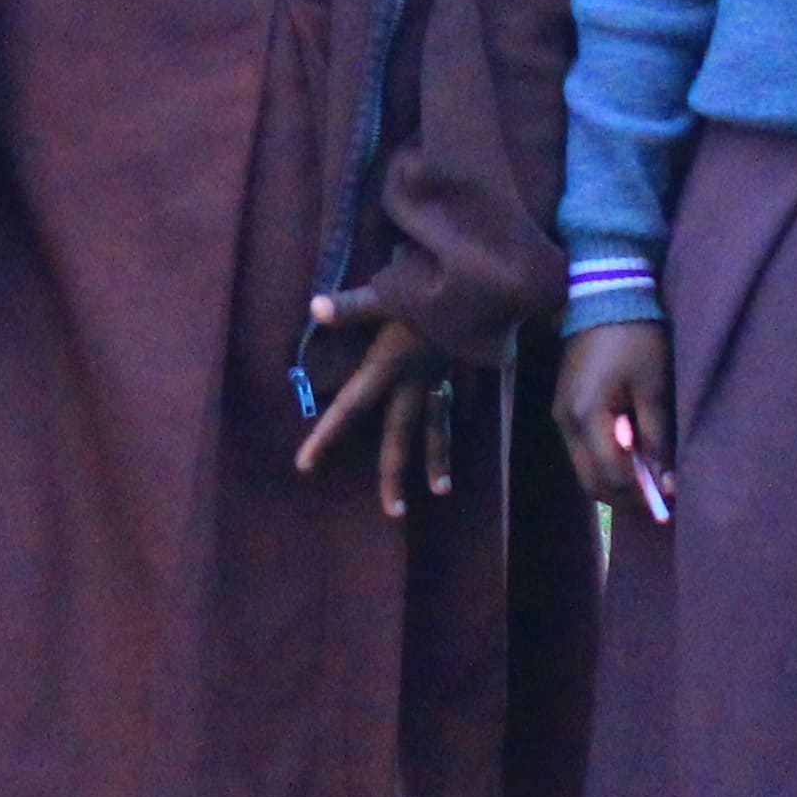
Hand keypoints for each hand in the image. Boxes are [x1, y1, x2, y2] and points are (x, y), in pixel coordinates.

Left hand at [297, 294, 459, 517]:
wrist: (492, 283)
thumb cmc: (434, 286)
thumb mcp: (388, 294)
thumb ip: (352, 307)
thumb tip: (315, 308)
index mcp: (389, 366)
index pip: (350, 407)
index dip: (327, 436)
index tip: (305, 466)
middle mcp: (416, 380)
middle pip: (401, 434)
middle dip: (394, 474)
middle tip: (394, 512)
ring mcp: (445, 375)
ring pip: (439, 424)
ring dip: (439, 457)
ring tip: (441, 489)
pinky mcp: (468, 364)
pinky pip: (463, 392)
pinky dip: (465, 405)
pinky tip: (469, 418)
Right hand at [550, 320, 676, 525]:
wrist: (604, 294)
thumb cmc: (636, 337)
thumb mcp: (654, 387)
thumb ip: (658, 438)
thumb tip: (666, 483)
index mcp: (586, 415)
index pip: (611, 476)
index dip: (640, 497)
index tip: (669, 508)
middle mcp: (564, 421)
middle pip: (591, 482)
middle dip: (625, 499)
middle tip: (660, 505)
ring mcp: (559, 414)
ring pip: (584, 470)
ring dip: (615, 483)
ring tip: (650, 483)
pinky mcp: (563, 407)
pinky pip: (582, 451)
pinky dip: (606, 463)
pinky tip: (632, 459)